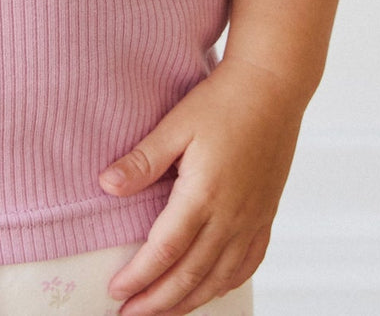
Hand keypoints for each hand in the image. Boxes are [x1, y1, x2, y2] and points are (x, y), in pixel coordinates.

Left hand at [97, 55, 304, 314]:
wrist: (274, 87)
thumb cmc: (223, 100)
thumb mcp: (177, 123)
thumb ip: (143, 160)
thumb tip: (106, 185)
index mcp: (205, 195)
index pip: (165, 251)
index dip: (139, 277)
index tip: (116, 291)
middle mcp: (232, 217)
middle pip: (190, 276)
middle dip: (158, 302)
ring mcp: (253, 220)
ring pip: (219, 279)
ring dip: (189, 302)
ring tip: (163, 312)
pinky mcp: (266, 216)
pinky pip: (247, 266)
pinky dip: (225, 286)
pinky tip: (210, 290)